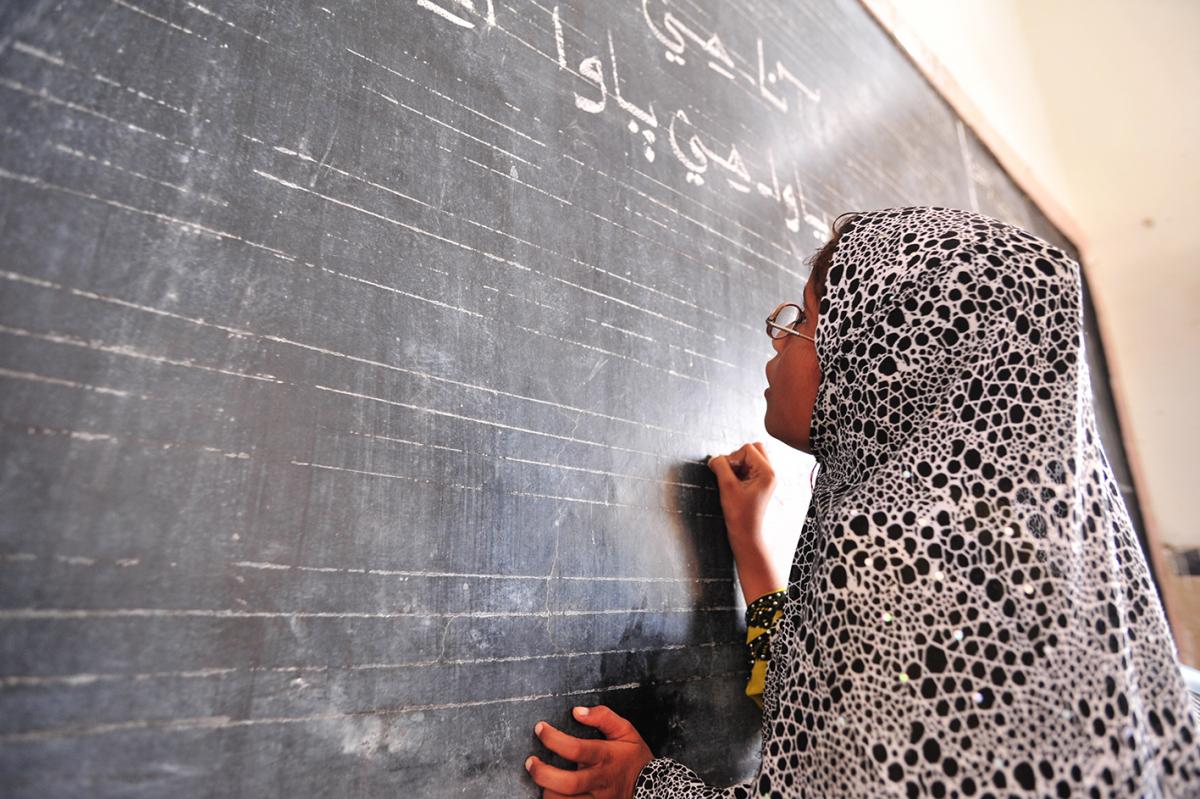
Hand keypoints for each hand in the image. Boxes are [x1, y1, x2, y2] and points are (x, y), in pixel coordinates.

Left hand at [525, 705, 652, 798]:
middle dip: (543, 774)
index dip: (554, 739)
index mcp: (606, 757)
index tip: (540, 728)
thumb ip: (603, 717)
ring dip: (548, 792)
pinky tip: (552, 792)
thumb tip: (577, 711)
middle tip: (530, 762)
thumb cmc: (634, 757)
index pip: (576, 749)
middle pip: (568, 784)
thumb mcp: (626, 730)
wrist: (653, 788)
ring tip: (542, 779)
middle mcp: (600, 780)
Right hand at [707, 442, 775, 541]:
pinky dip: (739, 471)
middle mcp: (770, 473)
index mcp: (767, 472)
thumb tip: (714, 458)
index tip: (725, 472)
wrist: (746, 533)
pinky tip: (734, 483)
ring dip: (738, 464)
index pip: (747, 448)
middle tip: (730, 472)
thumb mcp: (727, 487)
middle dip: (737, 457)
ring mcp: (765, 478)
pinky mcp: (759, 483)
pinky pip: (749, 467)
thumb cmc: (740, 515)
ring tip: (732, 480)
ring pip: (751, 457)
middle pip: (754, 448)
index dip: (732, 457)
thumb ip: (720, 467)